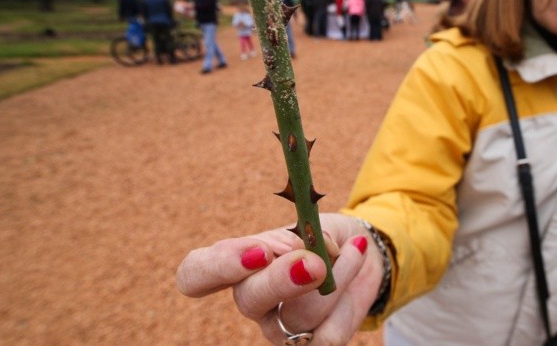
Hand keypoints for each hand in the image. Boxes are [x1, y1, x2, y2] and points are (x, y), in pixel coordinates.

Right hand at [176, 213, 384, 344]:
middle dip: (281, 280)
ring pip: (299, 316)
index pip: (196, 274)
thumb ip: (298, 236)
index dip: (216, 267)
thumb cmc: (321, 235)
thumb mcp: (309, 223)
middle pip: (248, 300)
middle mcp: (252, 299)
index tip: (258, 252)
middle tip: (313, 262)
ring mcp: (281, 326)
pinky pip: (330, 332)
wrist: (360, 249)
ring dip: (333, 278)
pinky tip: (355, 263)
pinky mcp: (315, 342)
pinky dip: (349, 291)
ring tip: (352, 249)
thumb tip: (297, 254)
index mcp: (238, 264)